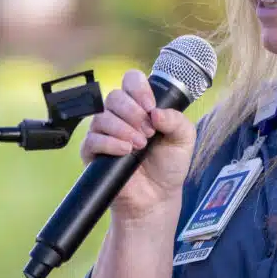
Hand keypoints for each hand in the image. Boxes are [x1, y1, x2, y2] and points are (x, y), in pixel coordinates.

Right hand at [80, 69, 196, 222]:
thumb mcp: (184, 139)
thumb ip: (176, 121)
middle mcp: (120, 116)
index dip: (139, 89)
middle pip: (114, 96)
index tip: (151, 107)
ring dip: (124, 129)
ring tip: (140, 145)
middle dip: (133, 112)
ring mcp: (104, 133)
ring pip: (102, 117)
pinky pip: (92, 139)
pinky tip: (126, 150)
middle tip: (148, 132)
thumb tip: (156, 112)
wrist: (157, 196)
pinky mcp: (93, 152)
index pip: (131, 80)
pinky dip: (110, 143)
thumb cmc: (169, 165)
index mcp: (140, 106)